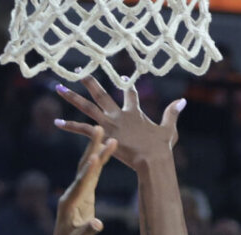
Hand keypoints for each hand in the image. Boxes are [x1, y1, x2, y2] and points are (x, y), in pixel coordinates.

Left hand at [49, 128, 117, 234]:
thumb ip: (88, 232)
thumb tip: (97, 224)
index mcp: (68, 205)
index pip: (80, 185)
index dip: (88, 172)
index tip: (95, 158)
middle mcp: (71, 195)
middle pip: (83, 169)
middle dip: (91, 150)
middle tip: (99, 130)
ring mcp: (77, 193)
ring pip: (88, 168)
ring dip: (96, 151)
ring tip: (105, 133)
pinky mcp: (84, 195)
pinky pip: (92, 175)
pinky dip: (99, 162)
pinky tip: (105, 149)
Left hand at [54, 75, 182, 169]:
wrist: (152, 158)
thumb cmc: (160, 148)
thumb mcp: (169, 129)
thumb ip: (172, 114)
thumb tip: (183, 101)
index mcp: (134, 112)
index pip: (130, 94)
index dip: (128, 85)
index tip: (125, 77)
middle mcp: (119, 114)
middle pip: (102, 93)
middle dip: (90, 81)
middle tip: (79, 71)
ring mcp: (109, 123)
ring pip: (87, 106)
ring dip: (72, 96)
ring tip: (59, 87)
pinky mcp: (103, 135)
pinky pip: (82, 129)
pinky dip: (70, 125)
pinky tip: (57, 122)